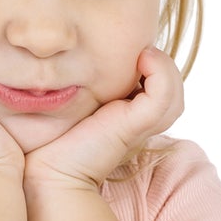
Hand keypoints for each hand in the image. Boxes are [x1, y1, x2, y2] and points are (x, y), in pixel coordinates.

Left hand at [23, 46, 184, 192]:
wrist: (48, 173)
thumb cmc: (51, 138)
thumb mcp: (70, 101)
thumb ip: (82, 82)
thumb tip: (75, 48)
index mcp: (128, 117)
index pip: (157, 86)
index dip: (150, 65)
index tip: (126, 51)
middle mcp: (139, 123)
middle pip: (171, 89)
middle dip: (161, 65)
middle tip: (139, 50)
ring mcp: (141, 125)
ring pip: (172, 91)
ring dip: (164, 66)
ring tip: (141, 54)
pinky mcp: (135, 126)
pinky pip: (163, 95)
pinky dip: (160, 72)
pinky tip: (140, 59)